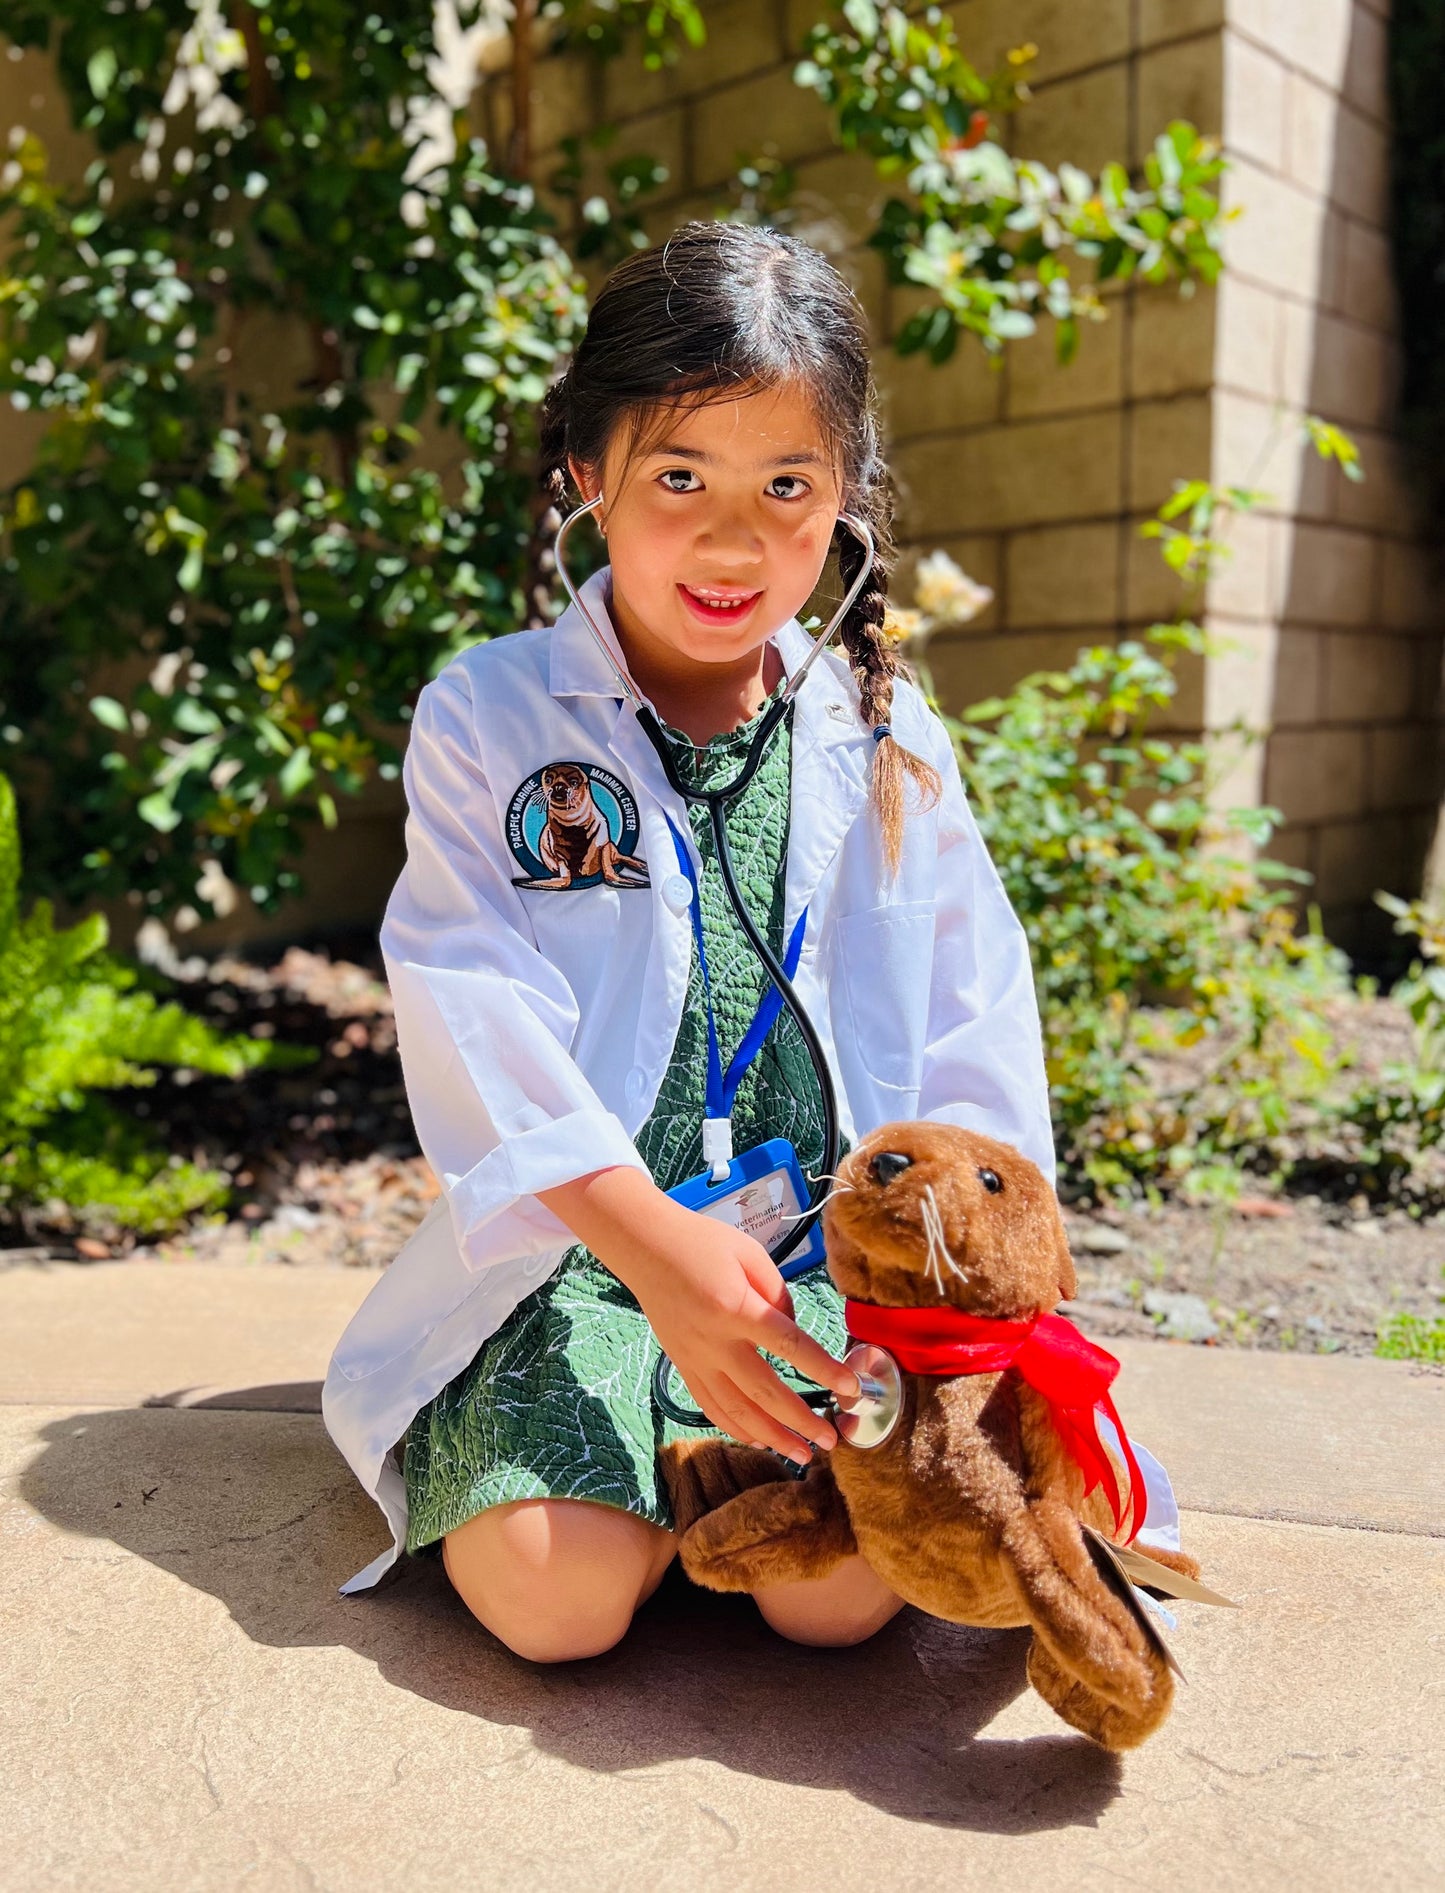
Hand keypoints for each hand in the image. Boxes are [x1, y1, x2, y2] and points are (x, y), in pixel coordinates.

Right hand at [536, 1167, 859, 1463]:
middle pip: (764, 1392)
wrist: (644, 1247)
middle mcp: (714, 1341)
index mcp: (735, 1307)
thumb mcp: (749, 1253)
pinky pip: (711, 1407)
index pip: (789, 1345)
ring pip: (736, 1411)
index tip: (851, 1387)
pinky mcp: (683, 1366)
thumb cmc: (700, 1242)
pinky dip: (736, 1429)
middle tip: (832, 1440)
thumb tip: (793, 1330)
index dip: (823, 1369)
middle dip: (801, 1421)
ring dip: (772, 1438)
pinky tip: (760, 1440)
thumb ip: (778, 1294)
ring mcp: (695, 1359)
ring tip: (802, 1455)